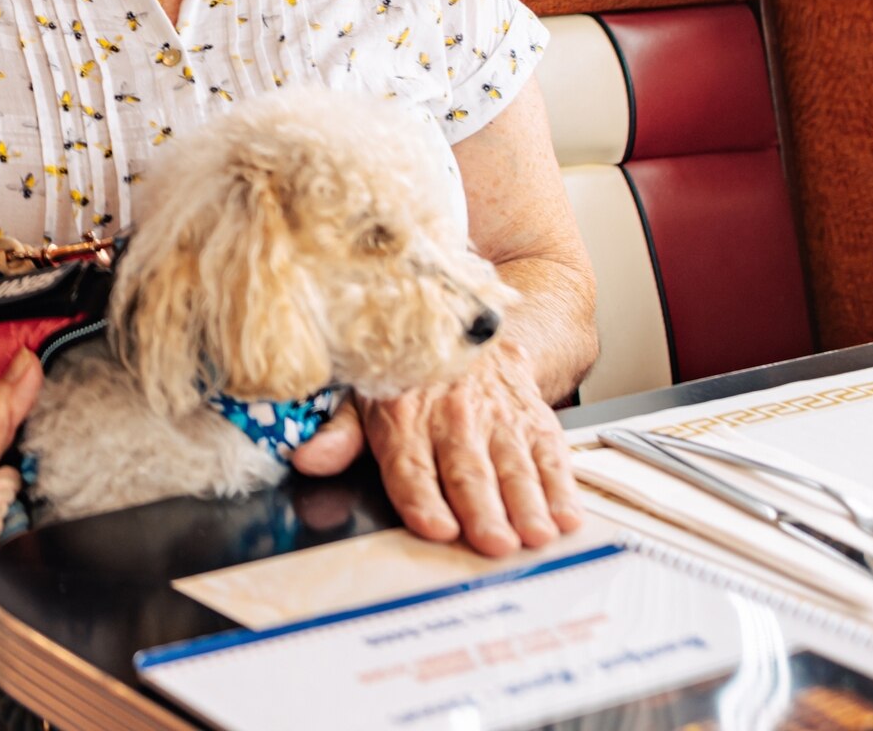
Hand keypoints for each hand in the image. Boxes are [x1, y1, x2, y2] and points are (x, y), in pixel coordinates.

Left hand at [286, 344, 581, 555]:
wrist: (467, 329)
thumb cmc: (412, 374)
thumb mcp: (364, 394)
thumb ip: (341, 434)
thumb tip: (308, 459)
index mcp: (403, 414)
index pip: (411, 465)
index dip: (422, 498)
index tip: (435, 527)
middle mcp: (452, 416)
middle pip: (468, 471)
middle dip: (482, 510)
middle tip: (494, 542)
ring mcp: (497, 417)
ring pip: (513, 466)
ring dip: (526, 503)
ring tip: (534, 534)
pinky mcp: (533, 419)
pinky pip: (550, 454)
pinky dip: (561, 486)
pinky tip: (564, 514)